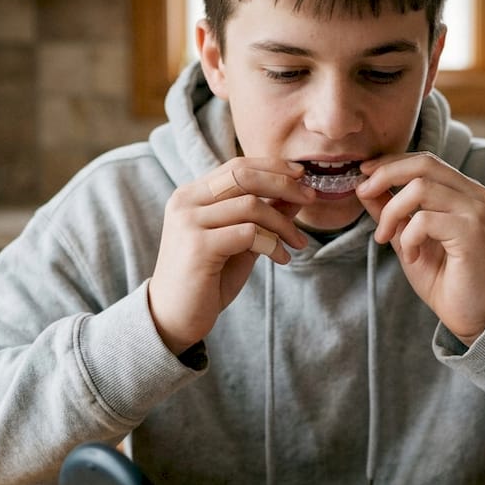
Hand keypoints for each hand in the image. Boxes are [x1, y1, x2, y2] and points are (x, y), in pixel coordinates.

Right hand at [148, 159, 314, 354]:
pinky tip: (281, 258)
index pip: (237, 166)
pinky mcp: (198, 246)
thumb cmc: (206, 280)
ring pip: (251, 205)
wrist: (173, 318)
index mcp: (191, 195)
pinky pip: (248, 233)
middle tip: (311, 197)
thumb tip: (296, 195)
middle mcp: (186, 202)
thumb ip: (262, 218)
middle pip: (244, 176)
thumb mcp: (240, 243)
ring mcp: (189, 222)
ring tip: (297, 243)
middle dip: (284, 184)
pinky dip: (272, 244)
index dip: (273, 167)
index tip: (302, 176)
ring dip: (283, 223)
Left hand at [355, 153, 484, 344]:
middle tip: (362, 194)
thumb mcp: (407, 237)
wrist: (470, 314)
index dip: (390, 162)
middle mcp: (475, 194)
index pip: (425, 160)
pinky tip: (412, 256)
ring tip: (385, 237)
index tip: (363, 174)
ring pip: (420, 188)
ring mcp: (476, 210)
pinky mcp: (472, 231)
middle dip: (385, 175)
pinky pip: (424, 220)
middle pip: (423, 164)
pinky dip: (408, 237)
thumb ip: (390, 210)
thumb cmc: (443, 277)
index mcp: (464, 191)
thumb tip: (364, 186)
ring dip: (392, 212)